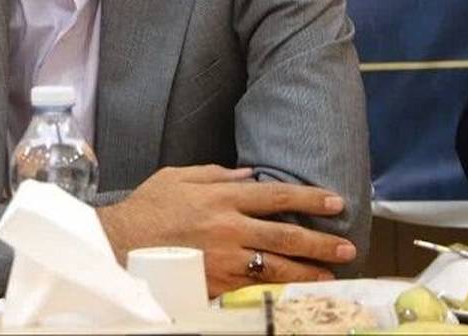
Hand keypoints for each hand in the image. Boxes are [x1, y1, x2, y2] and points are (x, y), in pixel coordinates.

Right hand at [97, 164, 355, 296]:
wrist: (120, 245)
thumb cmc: (148, 208)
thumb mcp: (178, 177)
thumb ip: (216, 173)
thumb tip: (249, 174)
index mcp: (222, 197)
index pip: (277, 196)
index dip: (309, 199)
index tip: (336, 202)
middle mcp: (229, 228)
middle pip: (286, 236)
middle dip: (320, 242)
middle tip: (347, 247)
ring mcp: (224, 259)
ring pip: (277, 267)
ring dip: (307, 272)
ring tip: (330, 275)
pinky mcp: (216, 284)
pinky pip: (254, 288)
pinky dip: (276, 290)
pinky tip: (293, 293)